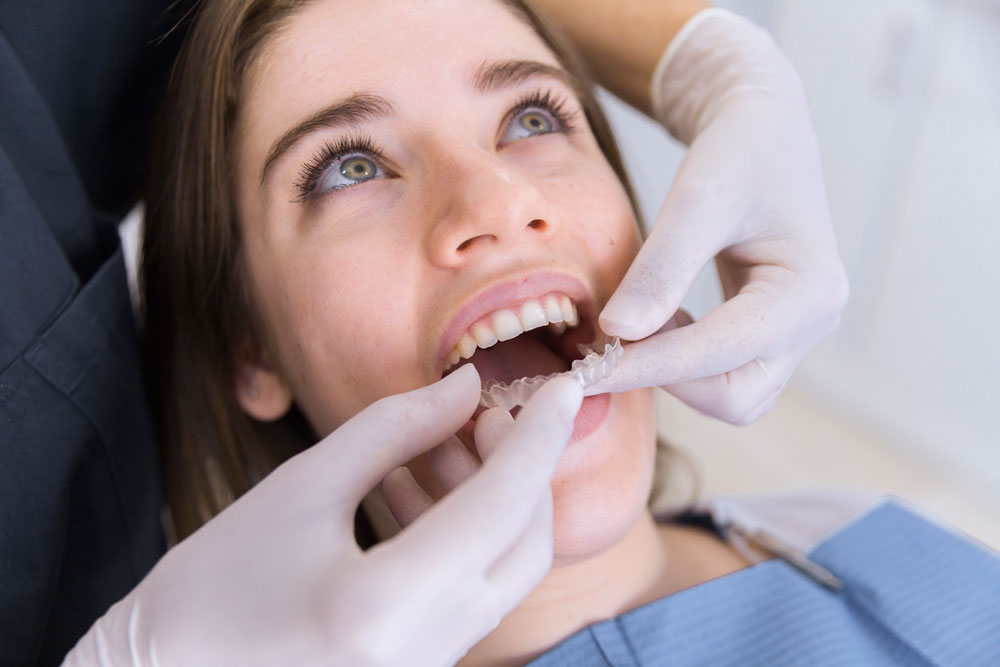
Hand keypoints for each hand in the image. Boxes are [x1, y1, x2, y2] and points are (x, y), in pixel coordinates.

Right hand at [64, 367, 582, 666]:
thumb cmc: (209, 587)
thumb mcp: (302, 488)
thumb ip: (395, 429)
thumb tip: (465, 388)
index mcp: (387, 607)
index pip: (501, 506)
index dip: (539, 436)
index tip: (564, 385)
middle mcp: (423, 654)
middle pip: (525, 548)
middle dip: (526, 470)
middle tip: (496, 412)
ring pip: (505, 576)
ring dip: (499, 502)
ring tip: (458, 440)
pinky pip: (473, 597)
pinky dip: (470, 538)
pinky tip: (431, 489)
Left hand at [588, 9, 847, 424]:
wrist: (764, 128)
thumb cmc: (739, 149)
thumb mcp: (698, 197)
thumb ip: (661, 266)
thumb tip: (616, 332)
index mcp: (809, 291)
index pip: (720, 353)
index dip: (650, 365)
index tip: (587, 371)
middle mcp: (812, 324)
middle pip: (734, 397)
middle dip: (667, 380)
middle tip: (606, 347)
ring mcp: (795, 334)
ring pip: (730, 396)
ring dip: (674, 375)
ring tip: (631, 326)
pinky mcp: (770, 333)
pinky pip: (723, 373)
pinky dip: (680, 362)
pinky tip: (652, 319)